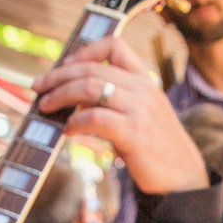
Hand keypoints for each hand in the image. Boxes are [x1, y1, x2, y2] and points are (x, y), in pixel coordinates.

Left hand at [33, 37, 206, 197]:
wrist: (183, 177)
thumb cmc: (155, 147)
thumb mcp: (140, 114)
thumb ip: (114, 101)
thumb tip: (74, 100)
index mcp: (145, 80)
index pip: (114, 45)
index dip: (84, 51)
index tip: (64, 64)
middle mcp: (143, 89)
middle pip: (92, 69)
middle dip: (58, 76)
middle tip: (38, 87)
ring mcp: (139, 110)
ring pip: (90, 89)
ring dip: (61, 95)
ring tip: (45, 106)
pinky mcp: (134, 134)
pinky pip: (95, 119)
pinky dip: (74, 123)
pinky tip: (65, 131)